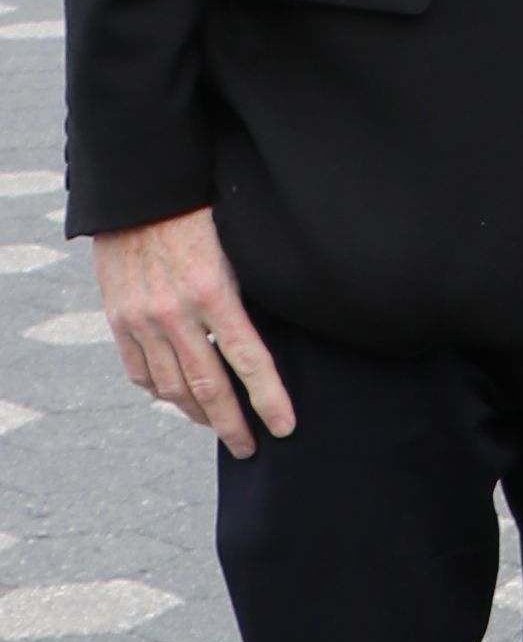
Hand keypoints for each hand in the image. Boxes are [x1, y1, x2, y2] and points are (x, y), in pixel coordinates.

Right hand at [93, 210, 296, 457]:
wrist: (139, 192)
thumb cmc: (202, 213)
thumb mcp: (236, 249)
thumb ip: (246, 296)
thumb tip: (268, 339)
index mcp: (213, 292)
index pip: (249, 360)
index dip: (269, 399)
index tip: (285, 427)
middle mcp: (174, 313)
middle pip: (207, 387)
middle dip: (230, 425)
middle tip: (249, 449)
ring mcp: (141, 319)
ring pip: (170, 387)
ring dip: (195, 413)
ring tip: (215, 425)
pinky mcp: (118, 318)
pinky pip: (139, 371)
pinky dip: (159, 390)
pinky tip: (175, 398)